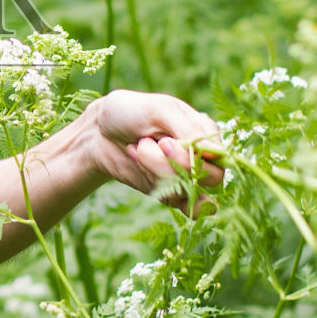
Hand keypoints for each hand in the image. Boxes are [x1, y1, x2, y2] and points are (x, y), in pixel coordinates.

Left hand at [86, 90, 223, 215]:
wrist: (98, 133)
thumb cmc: (129, 112)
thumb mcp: (158, 109)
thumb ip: (188, 129)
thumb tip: (215, 152)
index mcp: (203, 131)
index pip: (218, 154)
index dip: (192, 154)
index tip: (162, 142)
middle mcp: (200, 156)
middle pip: (209, 177)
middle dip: (170, 165)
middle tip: (142, 145)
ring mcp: (186, 176)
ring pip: (190, 191)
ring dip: (156, 173)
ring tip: (135, 150)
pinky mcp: (170, 192)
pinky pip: (186, 208)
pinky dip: (167, 195)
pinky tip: (152, 182)